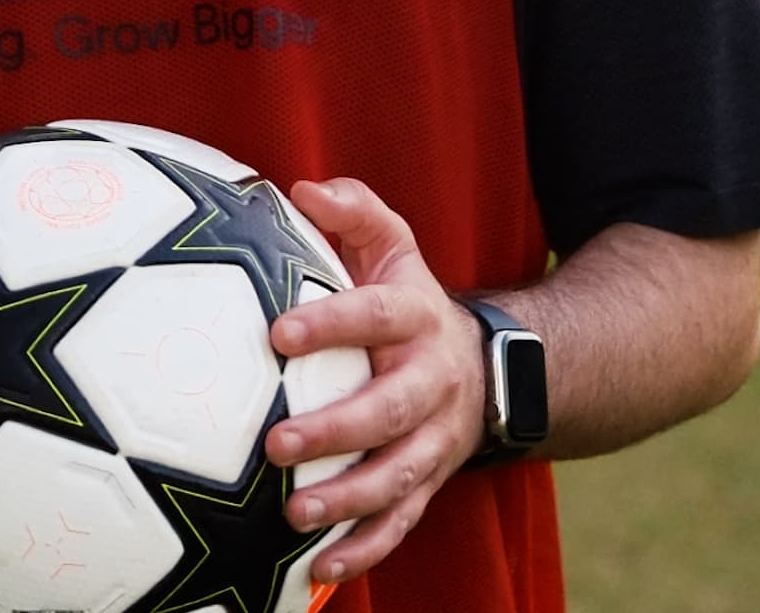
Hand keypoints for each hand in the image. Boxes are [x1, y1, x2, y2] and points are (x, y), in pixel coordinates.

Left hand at [262, 177, 486, 583]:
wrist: (482, 368)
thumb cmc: (407, 300)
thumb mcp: (392, 247)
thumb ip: (353, 211)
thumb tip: (299, 188)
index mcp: (418, 318)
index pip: (378, 315)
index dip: (333, 322)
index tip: (278, 332)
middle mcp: (432, 383)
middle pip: (390, 411)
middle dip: (336, 430)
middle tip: (277, 442)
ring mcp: (434, 440)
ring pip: (398, 477)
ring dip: (348, 500)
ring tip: (294, 515)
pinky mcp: (429, 484)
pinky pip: (401, 524)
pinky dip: (366, 550)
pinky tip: (322, 570)